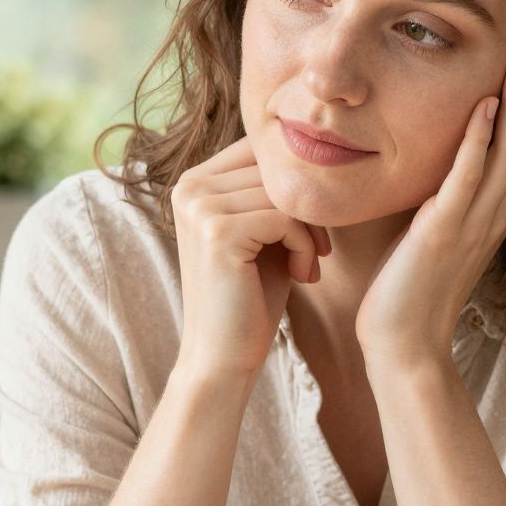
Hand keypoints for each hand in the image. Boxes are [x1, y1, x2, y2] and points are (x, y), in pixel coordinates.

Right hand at [169, 135, 330, 382]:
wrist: (224, 357)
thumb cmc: (251, 296)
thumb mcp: (264, 233)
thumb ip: (274, 191)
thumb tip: (313, 148)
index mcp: (194, 181)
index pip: (263, 152)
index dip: (298, 185)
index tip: (310, 229)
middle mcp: (189, 186)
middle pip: (277, 170)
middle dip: (309, 211)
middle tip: (316, 253)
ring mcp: (199, 207)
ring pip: (286, 193)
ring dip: (311, 232)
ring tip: (308, 267)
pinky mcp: (217, 231)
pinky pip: (285, 218)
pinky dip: (306, 246)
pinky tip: (303, 275)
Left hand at [356, 40, 505, 374]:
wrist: (403, 347)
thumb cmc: (409, 294)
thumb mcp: (433, 235)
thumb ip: (442, 199)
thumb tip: (432, 165)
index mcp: (493, 215)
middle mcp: (493, 215)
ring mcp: (474, 224)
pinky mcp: (445, 232)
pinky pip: (469, 178)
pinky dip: (480, 140)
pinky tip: (486, 104)